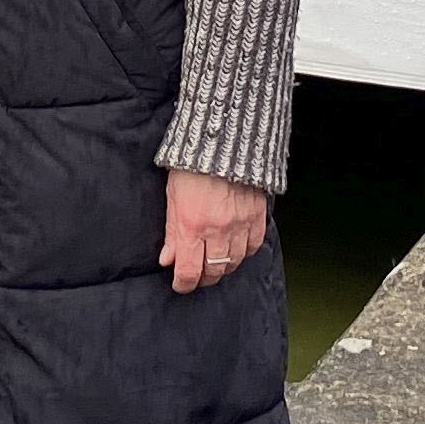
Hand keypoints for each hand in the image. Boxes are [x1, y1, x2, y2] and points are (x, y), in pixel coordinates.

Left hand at [162, 168, 268, 294]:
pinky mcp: (257, 215)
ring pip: (234, 262)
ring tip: (215, 263)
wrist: (223, 138)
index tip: (180, 285)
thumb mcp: (172, 196)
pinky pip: (253, 246)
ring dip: (223, 267)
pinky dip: (244, 252)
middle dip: (203, 278)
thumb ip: (171, 232)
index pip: (189, 271)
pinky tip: (236, 248)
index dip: (183, 284)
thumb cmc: (192, 164)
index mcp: (192, 225)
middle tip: (197, 275)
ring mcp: (240, 223)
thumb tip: (167, 259)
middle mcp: (218, 229)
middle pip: (213, 271)